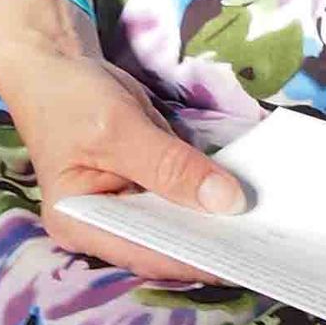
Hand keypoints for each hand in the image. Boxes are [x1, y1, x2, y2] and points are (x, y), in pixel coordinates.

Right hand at [0, 44, 250, 288]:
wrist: (57, 65)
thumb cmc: (72, 98)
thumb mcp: (120, 128)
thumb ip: (171, 166)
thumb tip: (227, 202)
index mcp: (79, 223)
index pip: (146, 252)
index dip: (195, 259)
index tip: (244, 259)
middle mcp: (102, 228)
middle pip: (164, 246)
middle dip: (212, 245)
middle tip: (267, 245)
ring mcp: (125, 210)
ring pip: (178, 227)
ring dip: (217, 226)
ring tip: (268, 228)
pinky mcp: (143, 190)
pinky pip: (181, 201)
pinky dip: (209, 198)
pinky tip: (247, 199)